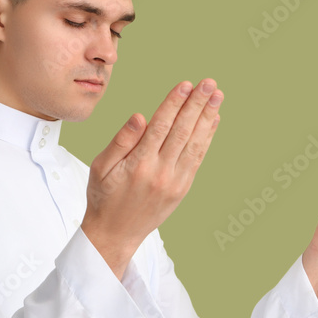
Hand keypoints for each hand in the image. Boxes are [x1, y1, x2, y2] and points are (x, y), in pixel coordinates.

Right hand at [82, 79, 223, 278]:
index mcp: (138, 164)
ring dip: (208, 117)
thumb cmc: (103, 197)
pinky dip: (207, 138)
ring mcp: (174, 181)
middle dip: (197, 104)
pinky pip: (197, 158)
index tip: (185, 84)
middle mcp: (160, 172)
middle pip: (183, 131)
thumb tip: (140, 116)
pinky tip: (212, 121)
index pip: (161, 126)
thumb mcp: (100, 167)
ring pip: (195, 143)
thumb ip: (121, 141)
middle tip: (209, 83)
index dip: (174, 103)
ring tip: (217, 96)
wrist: (115, 233)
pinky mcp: (182, 189)